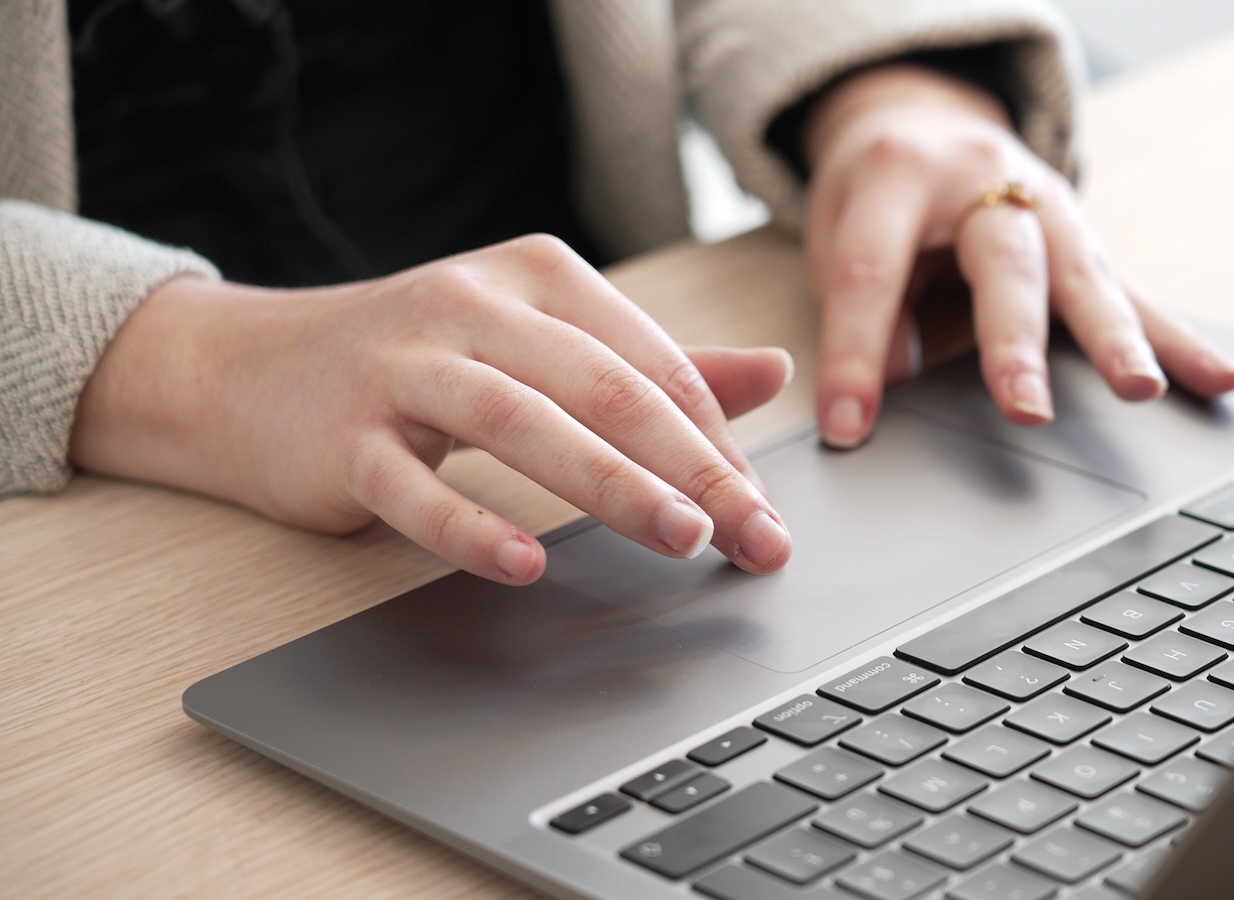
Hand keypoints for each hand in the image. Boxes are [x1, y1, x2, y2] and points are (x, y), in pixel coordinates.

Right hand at [69, 235, 793, 583]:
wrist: (243, 370)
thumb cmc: (416, 363)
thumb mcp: (538, 343)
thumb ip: (652, 364)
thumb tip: (773, 372)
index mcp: (540, 277)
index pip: (654, 365)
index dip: (720, 445)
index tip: (764, 514)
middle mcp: (476, 306)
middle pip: (607, 389)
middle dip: (694, 468)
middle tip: (753, 535)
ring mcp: (405, 366)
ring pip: (524, 424)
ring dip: (612, 484)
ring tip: (680, 537)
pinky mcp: (344, 433)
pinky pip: (414, 484)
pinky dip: (469, 526)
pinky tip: (523, 565)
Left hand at [801, 64, 1233, 447]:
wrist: (922, 121)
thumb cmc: (875, 194)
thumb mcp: (840, 233)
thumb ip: (868, 309)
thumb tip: (892, 388)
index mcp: (901, 174)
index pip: (874, 271)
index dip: (857, 354)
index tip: (849, 425)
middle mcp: (985, 180)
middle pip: (1004, 266)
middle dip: (1014, 344)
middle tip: (1026, 411)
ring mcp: (1046, 207)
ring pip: (1084, 277)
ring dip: (1115, 342)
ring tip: (1141, 391)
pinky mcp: (1084, 240)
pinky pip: (1134, 292)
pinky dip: (1178, 341)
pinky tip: (1221, 378)